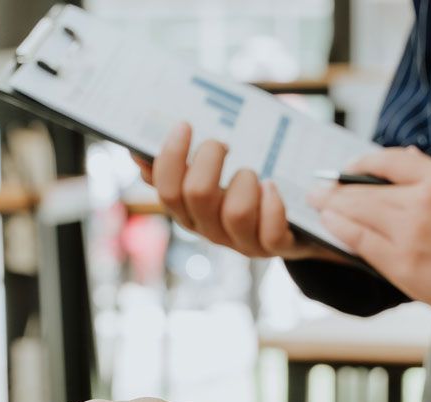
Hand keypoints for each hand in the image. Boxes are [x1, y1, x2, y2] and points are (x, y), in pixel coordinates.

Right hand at [137, 123, 338, 261]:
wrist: (292, 224)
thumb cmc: (244, 190)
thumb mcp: (211, 175)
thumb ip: (179, 164)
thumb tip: (139, 155)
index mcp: (188, 211)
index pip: (167, 190)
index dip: (172, 157)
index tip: (185, 125)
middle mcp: (210, 230)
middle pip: (197, 195)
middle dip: (209, 159)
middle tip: (222, 143)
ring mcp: (242, 241)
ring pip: (236, 212)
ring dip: (245, 181)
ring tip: (253, 174)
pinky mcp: (274, 247)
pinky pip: (271, 231)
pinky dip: (273, 204)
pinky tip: (271, 187)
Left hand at [308, 148, 430, 332]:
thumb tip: (407, 158)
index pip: (390, 159)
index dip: (361, 163)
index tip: (348, 170)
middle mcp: (425, 199)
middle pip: (366, 187)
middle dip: (336, 188)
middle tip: (318, 190)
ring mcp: (412, 232)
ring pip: (357, 212)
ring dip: (331, 207)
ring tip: (317, 205)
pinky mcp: (404, 263)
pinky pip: (360, 241)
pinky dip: (340, 230)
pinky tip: (330, 225)